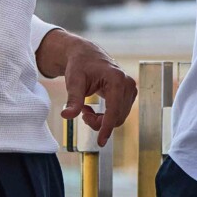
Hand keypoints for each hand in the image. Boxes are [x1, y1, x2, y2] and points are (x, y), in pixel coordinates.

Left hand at [39, 30, 138, 146]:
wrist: (85, 55)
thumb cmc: (79, 65)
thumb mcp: (73, 81)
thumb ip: (73, 99)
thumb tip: (67, 115)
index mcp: (116, 79)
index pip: (114, 110)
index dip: (107, 127)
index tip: (100, 142)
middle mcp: (128, 84)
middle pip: (116, 117)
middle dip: (98, 122)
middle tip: (81, 113)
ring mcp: (130, 89)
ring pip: (118, 118)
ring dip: (101, 119)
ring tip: (85, 109)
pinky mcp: (129, 93)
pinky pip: (119, 113)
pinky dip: (105, 116)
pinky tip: (92, 107)